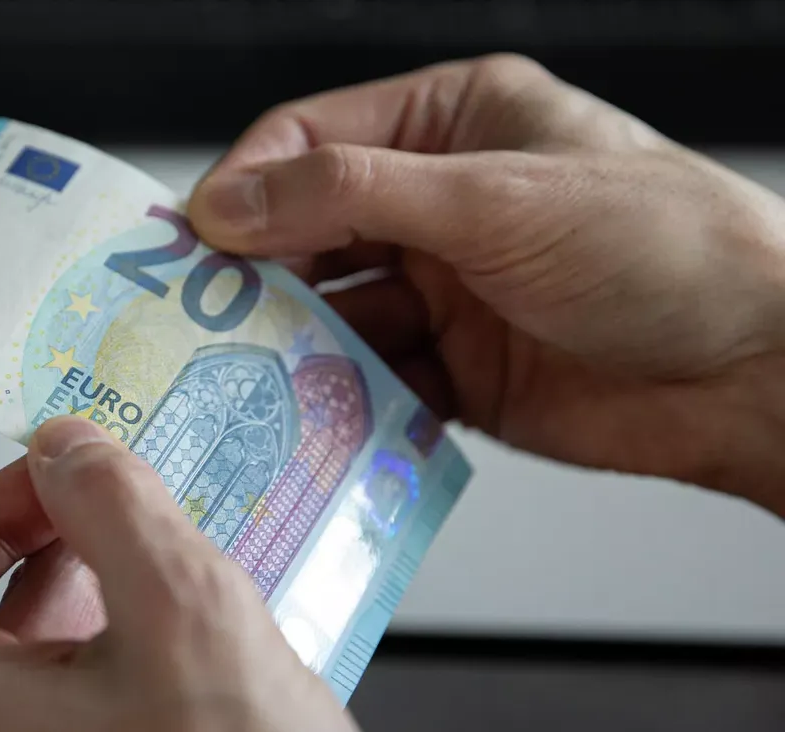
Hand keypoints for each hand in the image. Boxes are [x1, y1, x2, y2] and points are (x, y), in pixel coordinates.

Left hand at [0, 415, 383, 731]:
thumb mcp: (182, 611)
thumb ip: (110, 503)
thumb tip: (64, 444)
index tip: (66, 482)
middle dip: (56, 548)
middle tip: (134, 512)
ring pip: (25, 667)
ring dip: (96, 603)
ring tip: (177, 574)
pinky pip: (62, 718)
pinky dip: (113, 664)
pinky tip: (189, 650)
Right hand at [188, 55, 784, 514]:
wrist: (754, 371)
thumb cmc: (662, 247)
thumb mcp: (498, 199)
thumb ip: (355, 196)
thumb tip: (231, 201)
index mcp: (450, 125)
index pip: (312, 139)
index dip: (248, 184)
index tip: (196, 239)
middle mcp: (438, 202)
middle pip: (310, 229)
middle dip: (260, 271)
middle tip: (202, 315)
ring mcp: (443, 288)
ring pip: (332, 311)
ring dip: (294, 343)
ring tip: (250, 372)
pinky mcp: (453, 368)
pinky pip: (369, 380)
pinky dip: (339, 399)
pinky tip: (316, 414)